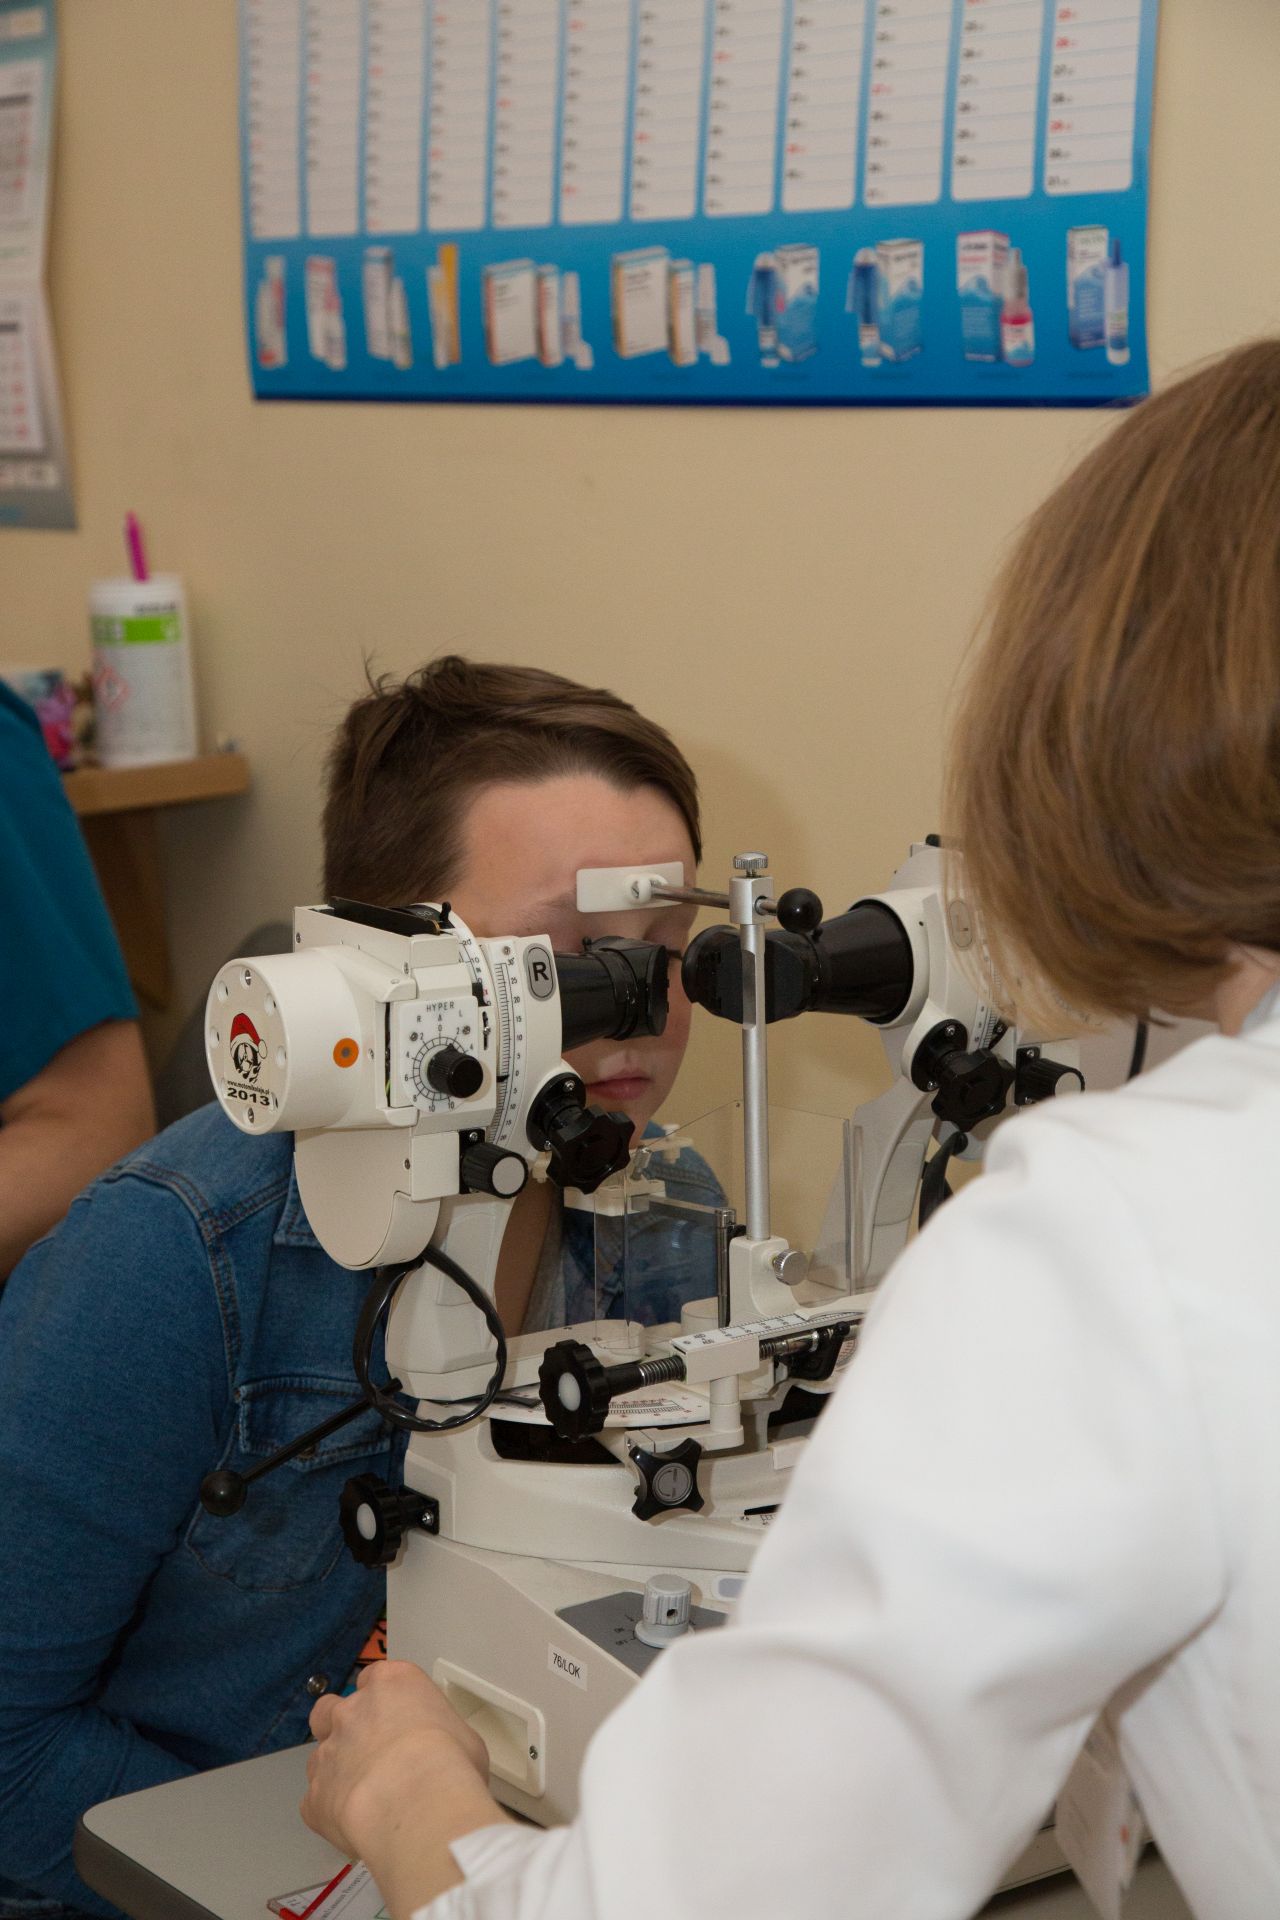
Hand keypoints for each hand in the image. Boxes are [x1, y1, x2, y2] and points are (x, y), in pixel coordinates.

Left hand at [302, 1662, 506, 1917]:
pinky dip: (332, 1813)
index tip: (397, 1721)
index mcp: (392, 1684)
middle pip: (330, 1710)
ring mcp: (327, 1753)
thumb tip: (439, 1757)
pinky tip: (357, 1827)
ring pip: (320, 1757)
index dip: (384, 1701)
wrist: (416, 1805)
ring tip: (366, 1800)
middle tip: (367, 1755)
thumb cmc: (450, 1762)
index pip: (376, 1678)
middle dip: (341, 1729)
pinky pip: (317, 1803)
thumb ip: (440, 1737)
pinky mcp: (313, 1797)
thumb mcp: (465, 1739)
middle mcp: (352, 1711)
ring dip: (336, 1773)